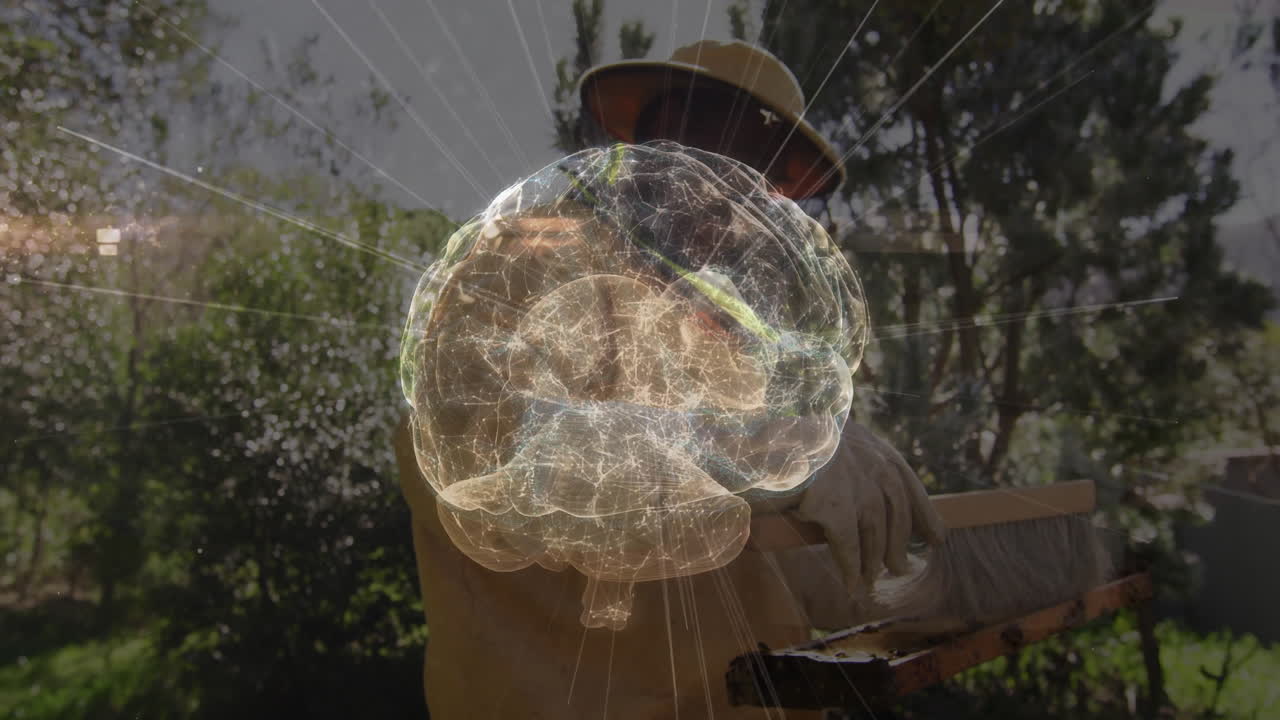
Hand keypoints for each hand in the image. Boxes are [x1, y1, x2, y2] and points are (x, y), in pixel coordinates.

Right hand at [793, 421, 943, 601]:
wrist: (767, 438)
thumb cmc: (790, 440)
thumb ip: (849, 461)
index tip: (937, 538)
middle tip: (899, 567)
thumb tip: (862, 495)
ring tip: (870, 582)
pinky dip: (850, 569)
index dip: (925, 515)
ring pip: (874, 535)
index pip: (909, 486)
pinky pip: (848, 547)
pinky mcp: (838, 509)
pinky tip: (851, 584)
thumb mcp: (831, 441)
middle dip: (899, 545)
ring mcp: (859, 489)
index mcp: (877, 450)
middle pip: (897, 516)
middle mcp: (877, 469)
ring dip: (873, 562)